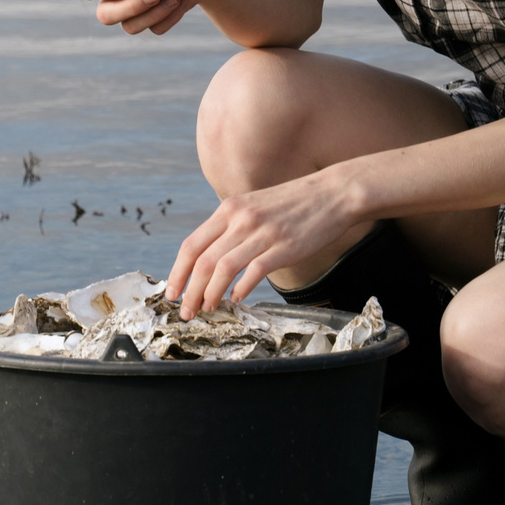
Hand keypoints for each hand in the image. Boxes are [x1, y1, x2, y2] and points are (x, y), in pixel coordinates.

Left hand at [166, 170, 363, 318]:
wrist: (333, 193)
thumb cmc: (293, 203)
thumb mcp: (254, 206)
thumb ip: (232, 226)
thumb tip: (210, 256)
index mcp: (229, 209)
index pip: (192, 244)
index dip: (177, 272)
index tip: (172, 292)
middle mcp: (241, 219)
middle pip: (202, 261)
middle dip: (189, 291)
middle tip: (186, 311)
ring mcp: (262, 233)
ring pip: (223, 268)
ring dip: (210, 294)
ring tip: (208, 308)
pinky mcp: (283, 247)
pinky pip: (253, 272)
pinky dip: (241, 289)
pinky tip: (238, 298)